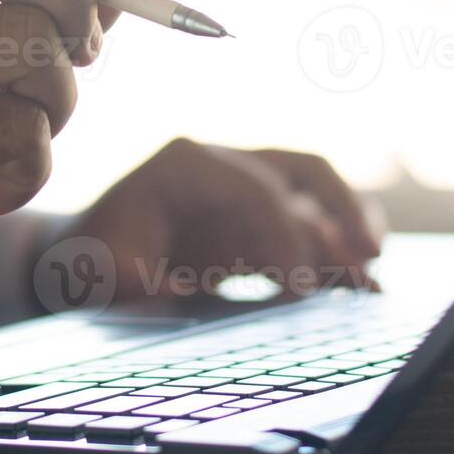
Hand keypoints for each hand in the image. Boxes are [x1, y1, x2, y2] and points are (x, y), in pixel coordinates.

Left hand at [57, 139, 384, 303]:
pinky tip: (361, 287)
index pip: (255, 189)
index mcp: (185, 164)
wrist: (81, 260)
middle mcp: (223, 166)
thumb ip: (127, 278)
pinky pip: (308, 228)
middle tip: (368, 256)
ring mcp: (244, 192)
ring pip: (314, 194)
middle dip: (340, 208)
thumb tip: (169, 289)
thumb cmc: (89, 262)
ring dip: (349, 227)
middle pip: (299, 170)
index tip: (302, 286)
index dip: (285, 234)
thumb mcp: (93, 271)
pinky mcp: (255, 224)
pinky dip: (336, 253)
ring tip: (372, 275)